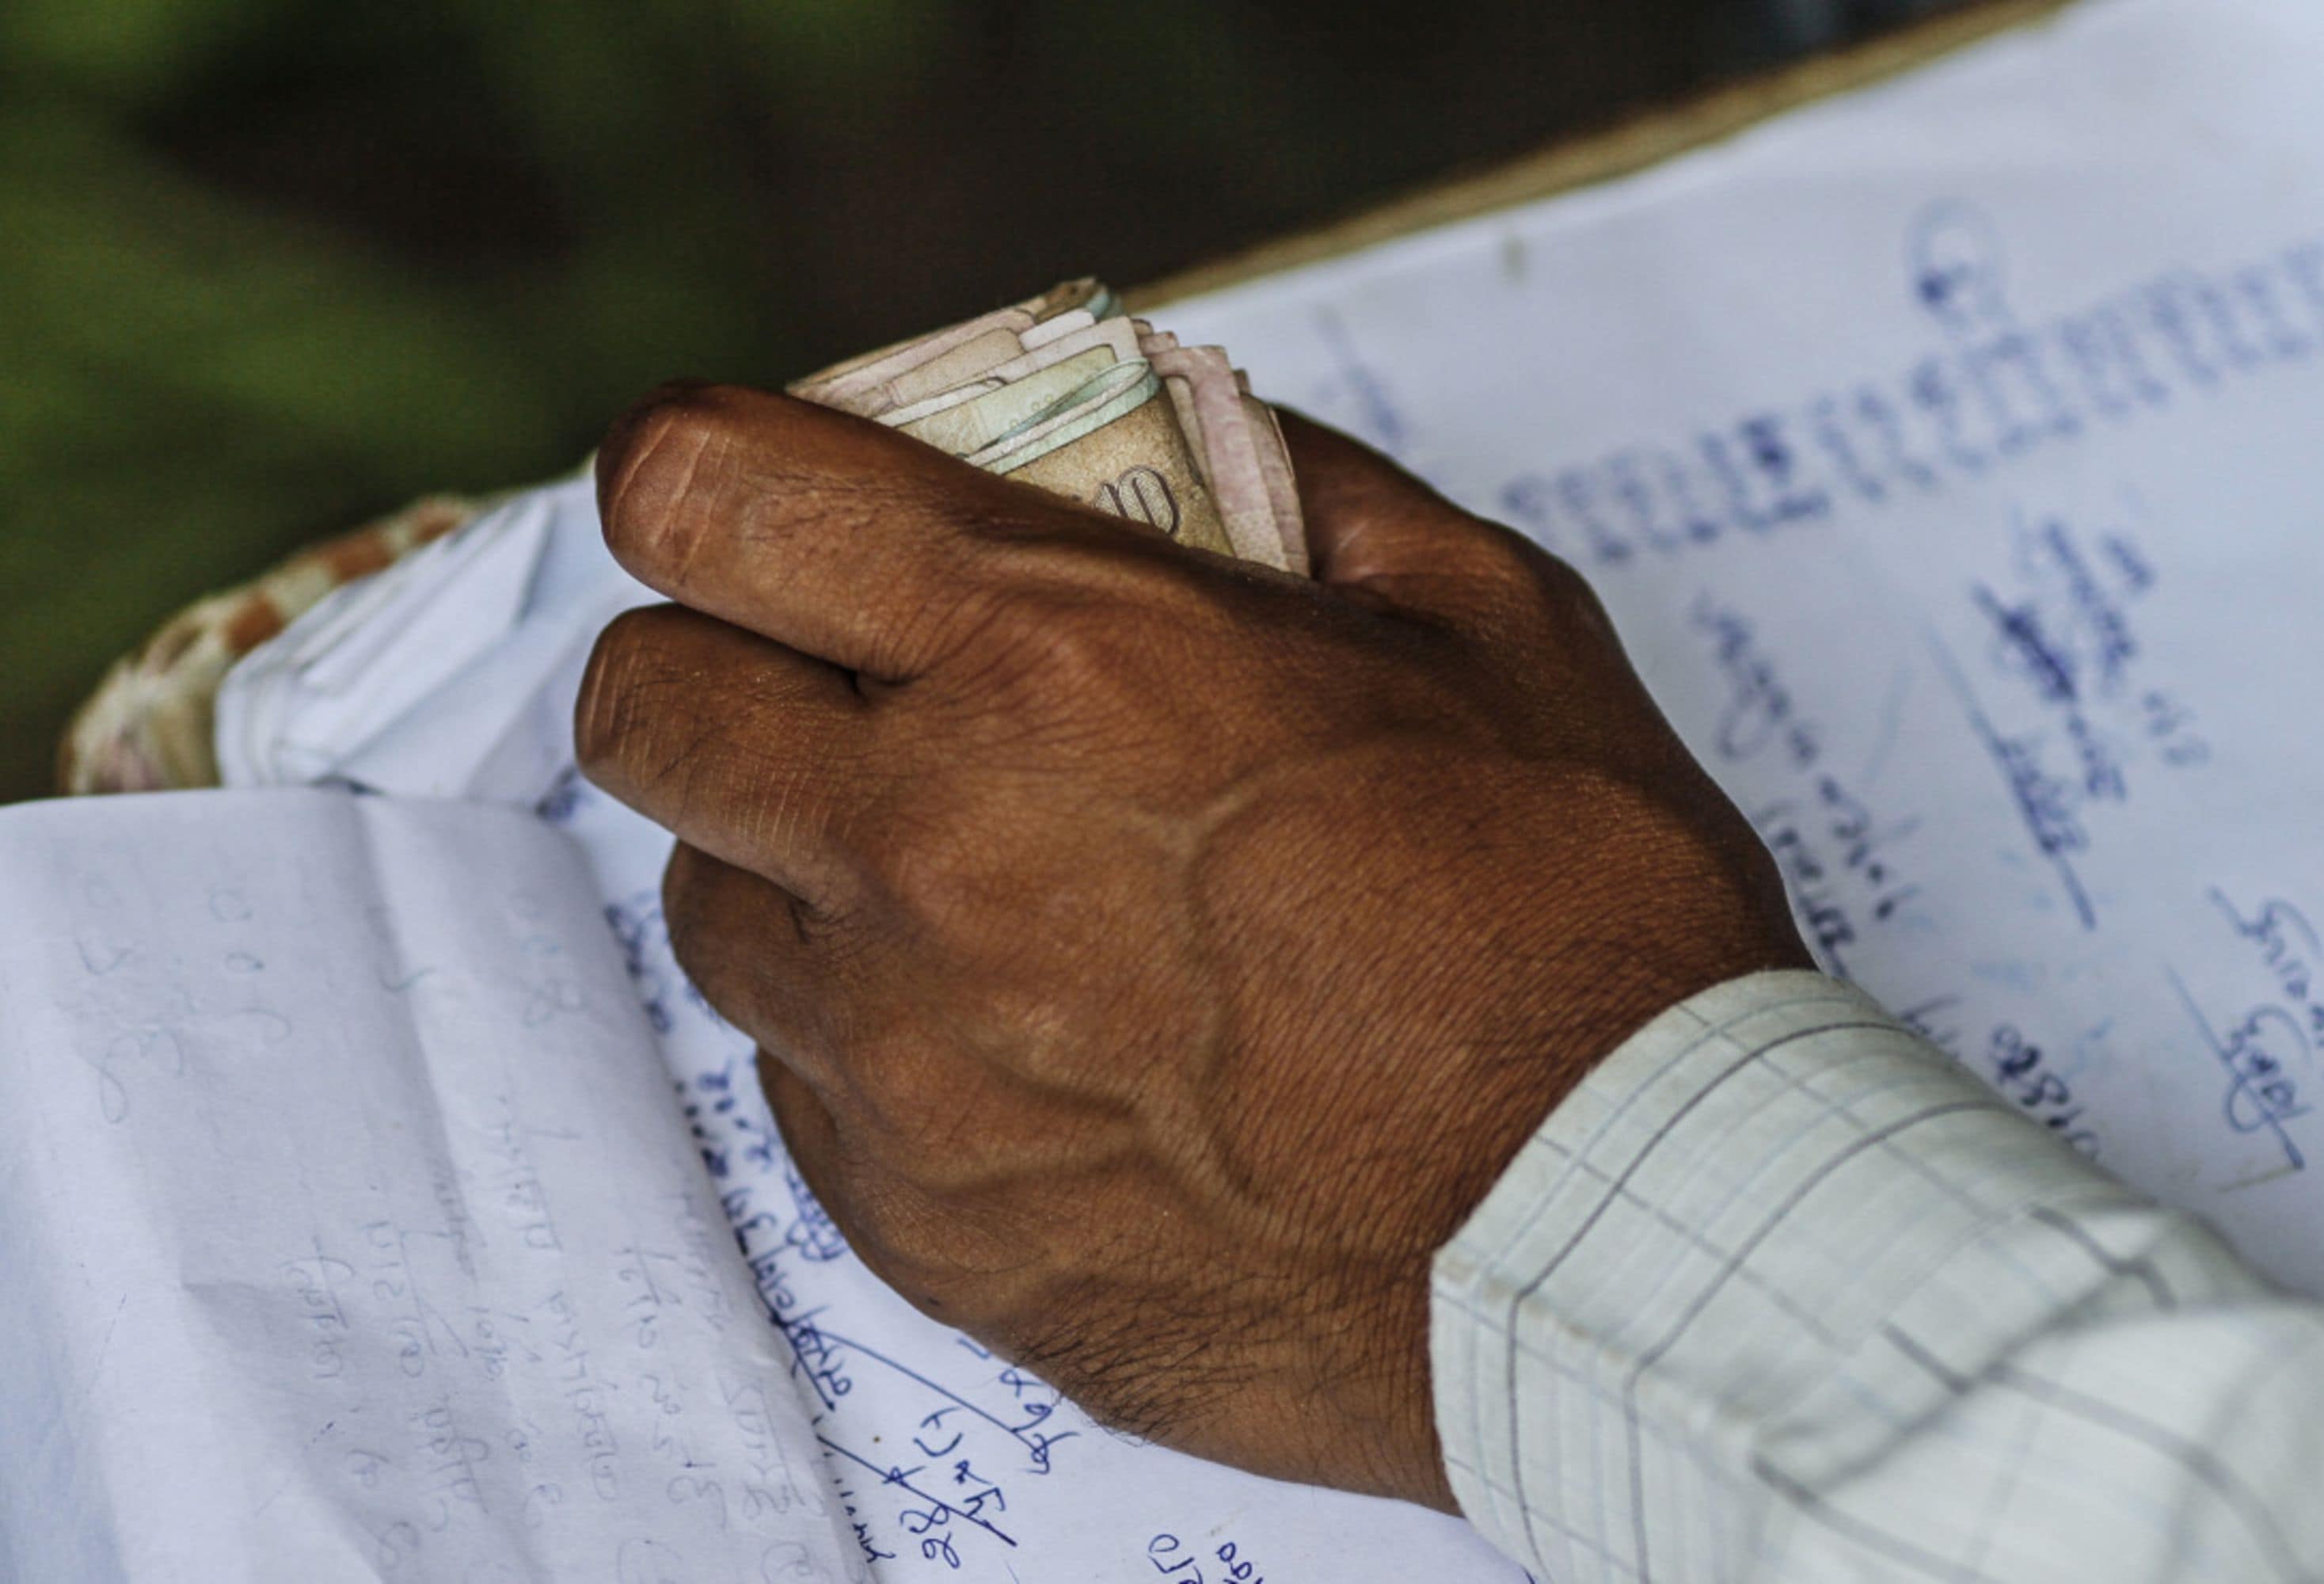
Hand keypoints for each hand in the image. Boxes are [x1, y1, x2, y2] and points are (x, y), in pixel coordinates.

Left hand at [575, 383, 1809, 1508]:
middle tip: (850, 689)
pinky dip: (869, 1034)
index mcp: (1058, 660)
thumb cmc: (1581, 921)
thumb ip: (1298, 491)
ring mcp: (905, 1059)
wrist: (1618, 1241)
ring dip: (794, 859)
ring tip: (962, 879)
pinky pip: (797, 1081)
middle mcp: (933, 854)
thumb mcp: (1488, 621)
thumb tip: (1184, 431)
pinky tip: (1026, 1041)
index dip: (701, 477)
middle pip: (642, 704)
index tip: (757, 508)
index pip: (699, 496)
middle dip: (722, 664)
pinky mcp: (918, 1223)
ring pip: (705, 903)